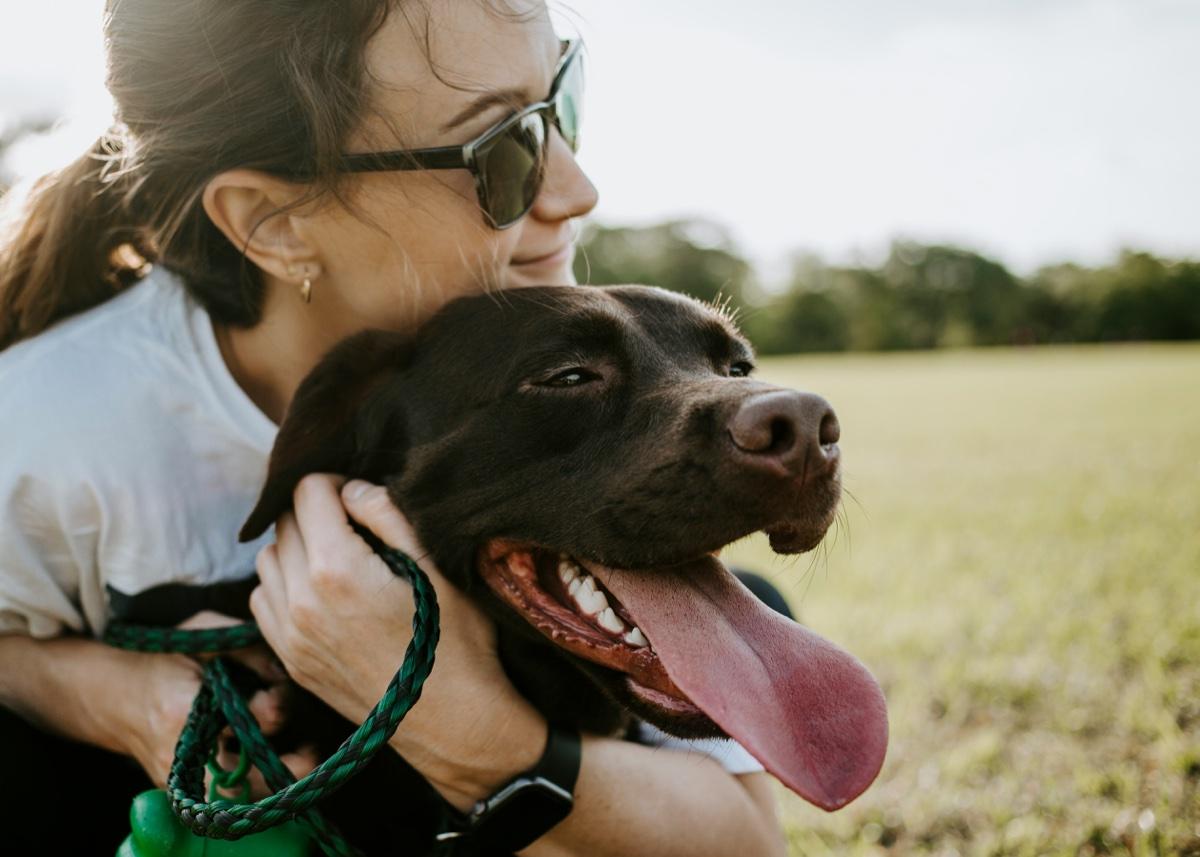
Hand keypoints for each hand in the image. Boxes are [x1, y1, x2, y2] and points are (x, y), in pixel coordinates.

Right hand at [122, 611, 315, 796]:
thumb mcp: (203, 634)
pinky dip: (256, 783)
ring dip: (274, 781)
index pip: (240, 720)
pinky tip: (281, 763)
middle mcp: (181, 754)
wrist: (114, 694)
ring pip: (236, 797)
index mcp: (183, 711)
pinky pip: (226, 797)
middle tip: (312, 751)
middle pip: (240, 780)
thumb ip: (248, 649)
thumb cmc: (166, 657)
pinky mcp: (184, 790)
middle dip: (281, 767)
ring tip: (306, 757)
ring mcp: (180, 779)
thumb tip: (285, 672)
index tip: (281, 693)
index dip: (272, 708)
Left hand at [251, 474, 546, 807]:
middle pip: (283, 522)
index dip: (335, 482)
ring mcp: (290, 635)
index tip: (360, 497)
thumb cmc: (455, 640)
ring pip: (266, 560)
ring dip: (295, 547)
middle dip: (314, 512)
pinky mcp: (291, 660)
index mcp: (336, 569)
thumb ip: (387, 515)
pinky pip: (264, 601)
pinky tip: (320, 592)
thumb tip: (352, 489)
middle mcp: (301, 600)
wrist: (452, 720)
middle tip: (353, 524)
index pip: (307, 492)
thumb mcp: (435, 565)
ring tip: (337, 557)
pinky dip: (283, 585)